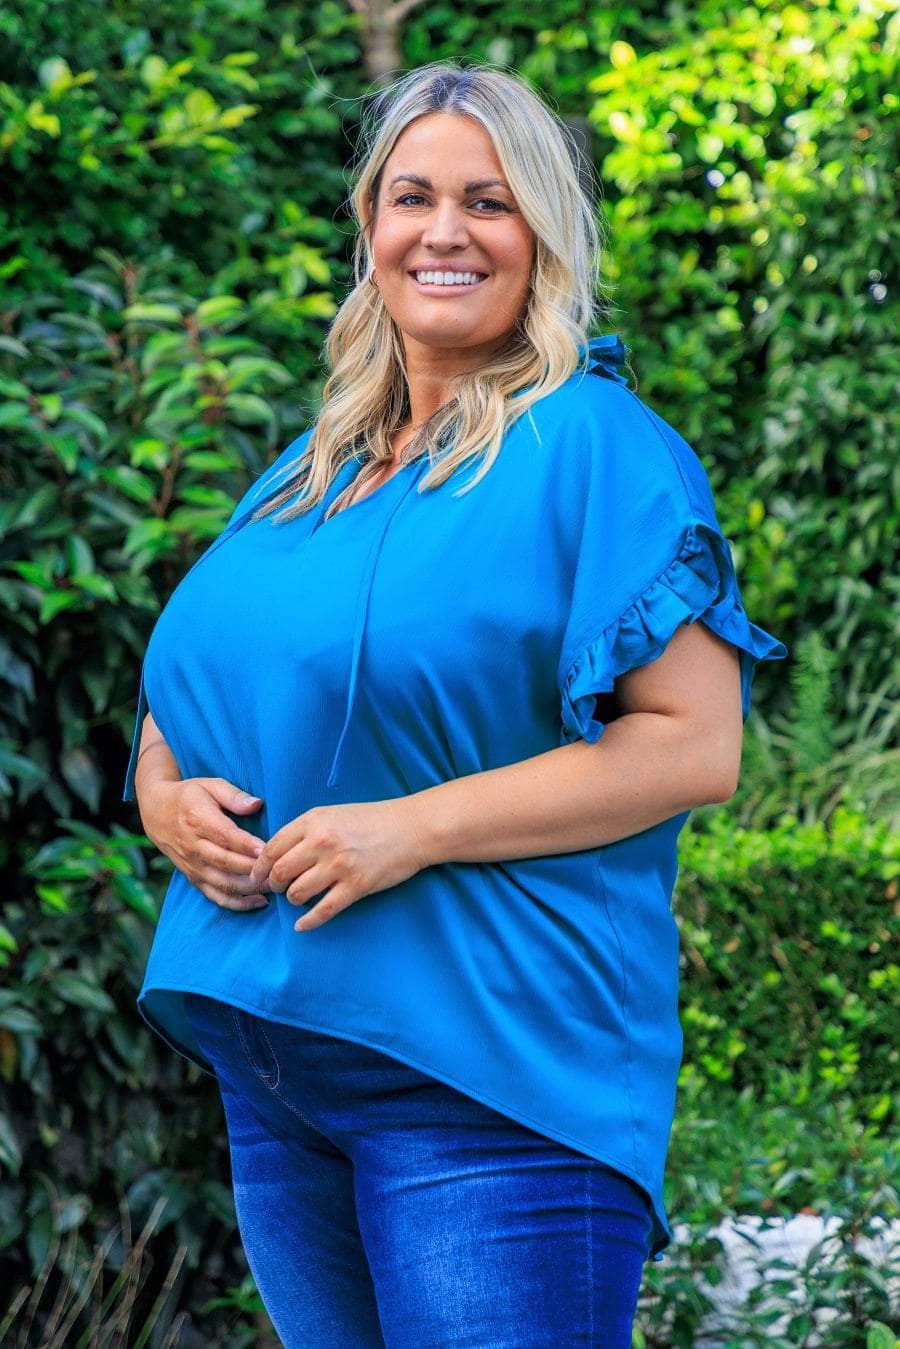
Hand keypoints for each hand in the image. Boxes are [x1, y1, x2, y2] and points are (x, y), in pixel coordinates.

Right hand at [140, 776, 269, 911]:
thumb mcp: (210, 785)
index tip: (267, 850)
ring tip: (275, 886)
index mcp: (198, 819)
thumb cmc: (189, 796)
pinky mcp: (194, 878)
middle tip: (279, 870)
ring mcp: (193, 865)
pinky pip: (215, 896)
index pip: (225, 836)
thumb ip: (234, 795)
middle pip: (226, 862)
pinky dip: (237, 903)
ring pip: (223, 883)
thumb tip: (257, 804)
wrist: (157, 813)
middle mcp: (194, 846)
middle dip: (253, 869)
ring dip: (250, 889)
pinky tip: (260, 901)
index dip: (246, 845)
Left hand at [248, 797, 434, 931]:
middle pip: (281, 873)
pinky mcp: (356, 886)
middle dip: (275, 885)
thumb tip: (277, 853)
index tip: (257, 876)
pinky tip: (302, 925)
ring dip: (293, 900)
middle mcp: (323, 842)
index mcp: (314, 821)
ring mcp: (340, 866)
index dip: (260, 866)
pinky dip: (308, 922)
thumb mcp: (333, 814)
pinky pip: (323, 910)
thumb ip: (306, 830)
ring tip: (297, 898)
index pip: (273, 848)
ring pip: (298, 893)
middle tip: (278, 889)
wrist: (411, 828)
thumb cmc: (372, 820)